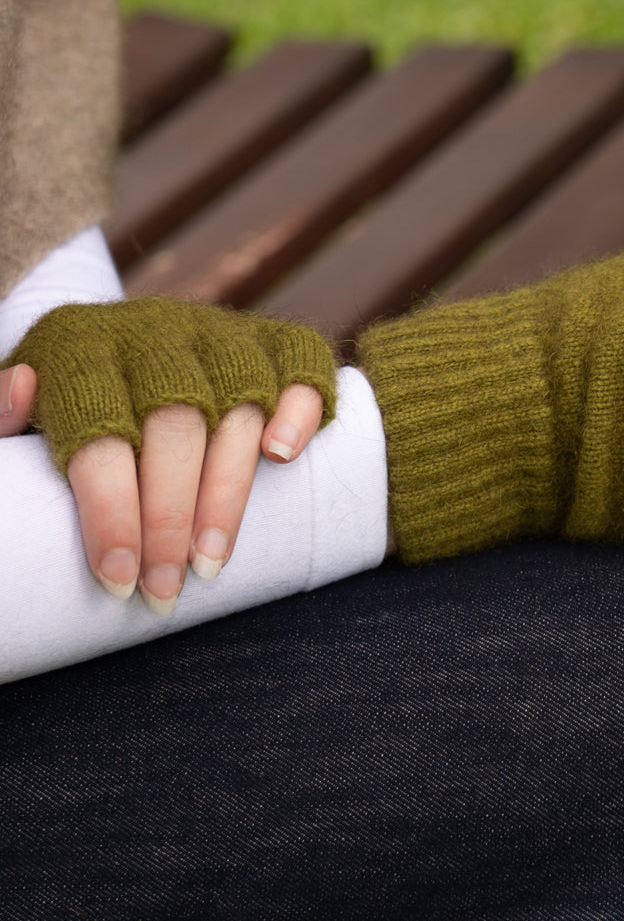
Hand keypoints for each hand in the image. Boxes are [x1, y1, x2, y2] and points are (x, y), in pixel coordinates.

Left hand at [0, 300, 336, 613]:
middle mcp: (155, 330)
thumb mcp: (18, 417)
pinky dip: (298, 407)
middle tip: (165, 590)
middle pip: (175, 426)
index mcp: (80, 346)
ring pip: (237, 408)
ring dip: (229, 491)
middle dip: (172, 518)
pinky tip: (282, 456)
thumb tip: (21, 389)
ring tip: (210, 562)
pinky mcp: (270, 340)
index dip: (111, 510)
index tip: (118, 579)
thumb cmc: (60, 408)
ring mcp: (218, 332)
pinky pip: (300, 363)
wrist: (113, 350)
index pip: (101, 432)